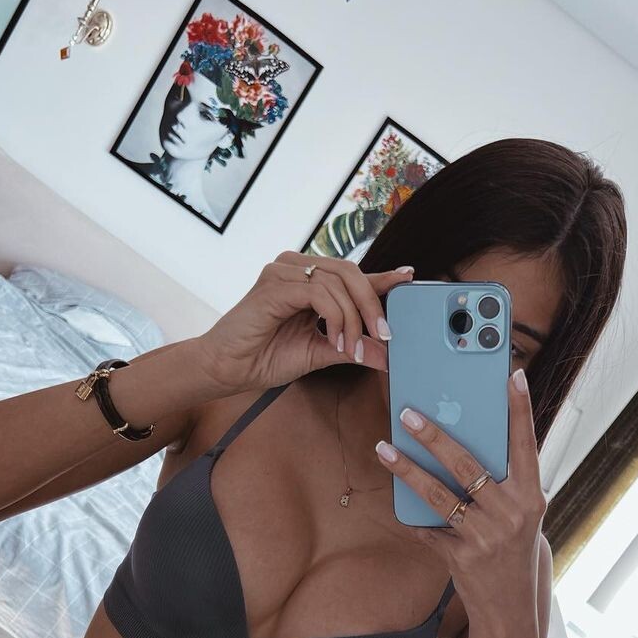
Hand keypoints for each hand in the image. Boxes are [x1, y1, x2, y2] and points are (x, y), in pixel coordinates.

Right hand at [197, 250, 413, 395]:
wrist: (227, 369)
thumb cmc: (265, 358)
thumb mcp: (320, 353)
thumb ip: (352, 348)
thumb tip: (386, 355)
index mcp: (308, 281)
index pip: (352, 275)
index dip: (382, 277)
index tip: (409, 278)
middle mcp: (296, 268)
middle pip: (351, 272)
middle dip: (373, 305)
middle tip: (384, 335)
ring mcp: (284, 272)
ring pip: (338, 282)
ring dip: (353, 318)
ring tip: (350, 348)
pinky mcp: (274, 284)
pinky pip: (318, 292)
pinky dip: (334, 316)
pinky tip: (334, 339)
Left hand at [374, 368, 547, 629]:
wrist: (509, 608)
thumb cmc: (511, 551)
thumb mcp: (519, 516)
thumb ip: (502, 483)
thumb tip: (463, 441)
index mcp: (531, 498)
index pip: (527, 445)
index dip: (521, 410)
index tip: (513, 375)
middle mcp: (512, 514)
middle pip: (468, 465)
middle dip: (435, 436)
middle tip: (408, 413)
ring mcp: (486, 536)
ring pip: (438, 494)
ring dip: (407, 469)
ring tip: (383, 449)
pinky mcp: (461, 556)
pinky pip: (427, 527)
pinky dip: (410, 514)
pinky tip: (394, 499)